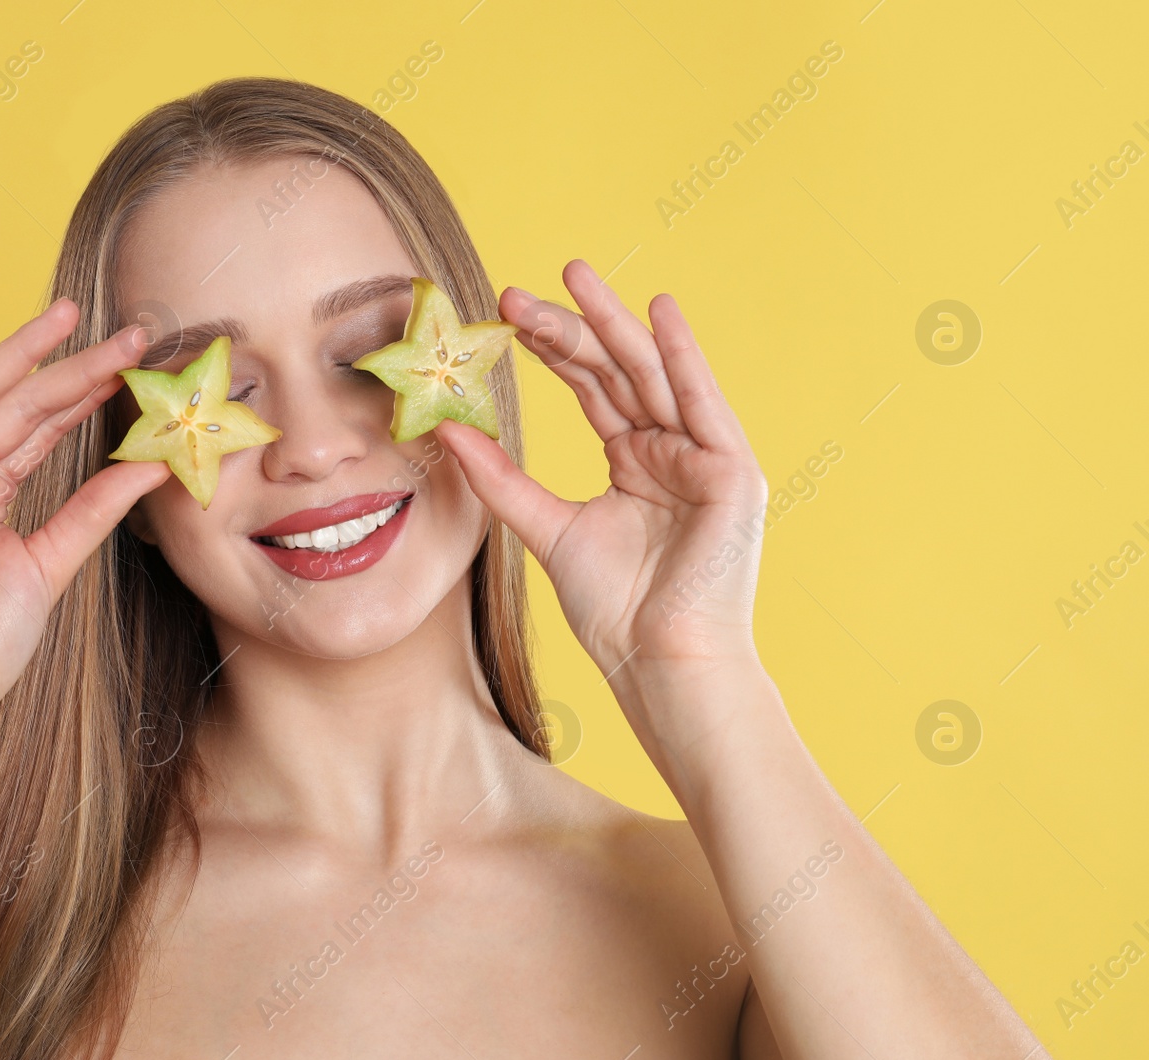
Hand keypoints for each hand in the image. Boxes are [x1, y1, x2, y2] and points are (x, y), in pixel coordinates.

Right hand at [0, 299, 169, 770]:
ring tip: (71, 318)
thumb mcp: (53, 562)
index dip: (85, 394)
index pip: (40, 430)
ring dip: (21, 357)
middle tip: (126, 333)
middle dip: (69, 366)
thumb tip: (153, 465)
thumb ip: (95, 509)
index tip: (135, 365)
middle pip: (16, 407)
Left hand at [435, 260, 768, 740]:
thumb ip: (501, 479)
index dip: (548, 350)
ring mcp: (704, 458)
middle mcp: (671, 450)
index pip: (589, 388)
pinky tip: (660, 311)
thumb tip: (447, 430)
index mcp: (634, 462)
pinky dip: (684, 356)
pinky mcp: (732, 472)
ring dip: (614, 322)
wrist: (661, 666)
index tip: (501, 316)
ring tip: (575, 274)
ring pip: (651, 375)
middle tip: (516, 292)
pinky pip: (703, 402)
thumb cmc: (615, 612)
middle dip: (568, 327)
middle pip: (615, 372)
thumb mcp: (546, 529)